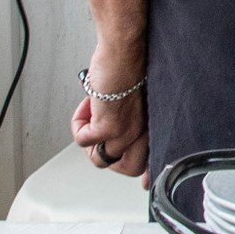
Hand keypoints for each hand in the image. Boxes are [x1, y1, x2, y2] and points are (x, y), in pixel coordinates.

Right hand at [71, 47, 149, 178]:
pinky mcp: (108, 127)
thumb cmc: (128, 67)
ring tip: (88, 119)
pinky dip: (78, 126)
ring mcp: (126, 132)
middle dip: (108, 156)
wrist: (124, 51)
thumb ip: (132, 115)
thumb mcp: (137, 97)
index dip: (149, 173)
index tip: (146, 182)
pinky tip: (86, 107)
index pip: (155, 158)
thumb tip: (110, 128)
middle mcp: (142, 131)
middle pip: (128, 168)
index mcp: (153, 123)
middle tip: (98, 136)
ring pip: (101, 159)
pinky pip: (83, 142)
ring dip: (88, 144)